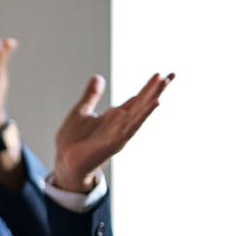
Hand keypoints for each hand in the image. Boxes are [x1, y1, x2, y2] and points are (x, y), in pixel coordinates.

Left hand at [50, 73, 173, 192]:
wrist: (64, 161)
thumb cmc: (72, 140)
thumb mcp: (81, 111)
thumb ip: (91, 95)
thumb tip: (98, 77)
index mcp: (115, 116)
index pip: (136, 98)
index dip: (148, 87)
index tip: (161, 74)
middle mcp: (120, 123)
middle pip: (142, 103)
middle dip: (156, 89)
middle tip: (172, 74)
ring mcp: (119, 132)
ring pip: (140, 112)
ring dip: (152, 98)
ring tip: (164, 84)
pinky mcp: (115, 142)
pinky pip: (131, 127)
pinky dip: (142, 116)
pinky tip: (154, 105)